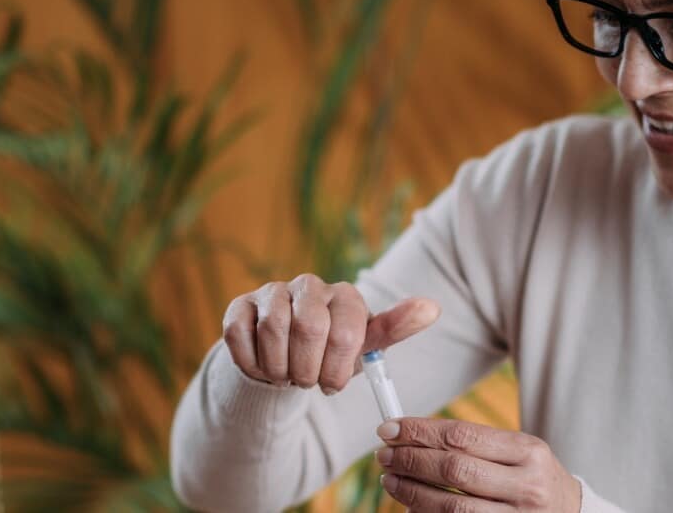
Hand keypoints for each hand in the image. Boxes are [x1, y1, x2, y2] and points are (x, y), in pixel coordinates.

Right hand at [221, 274, 439, 393]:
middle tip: (308, 382)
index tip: (332, 386)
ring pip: (272, 330)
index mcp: (345, 295)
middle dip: (307, 369)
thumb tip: (433, 307)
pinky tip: (263, 370)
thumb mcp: (365, 348)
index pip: (346, 332)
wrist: (286, 360)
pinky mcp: (239, 306)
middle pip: (308, 328)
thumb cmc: (332, 354)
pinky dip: (252, 363)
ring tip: (287, 376)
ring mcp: (272, 293)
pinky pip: (239, 334)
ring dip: (279, 368)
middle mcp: (309, 286)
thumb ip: (396, 328)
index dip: (336, 369)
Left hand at [375, 417, 581, 511]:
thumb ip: (478, 444)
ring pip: (451, 507)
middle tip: (384, 453)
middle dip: (411, 460)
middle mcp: (525, 486)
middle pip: (454, 470)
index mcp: (528, 452)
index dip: (420, 432)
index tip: (391, 428)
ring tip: (390, 479)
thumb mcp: (521, 452)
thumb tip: (415, 436)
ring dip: (412, 492)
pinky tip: (411, 505)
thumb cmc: (534, 478)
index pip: (462, 436)